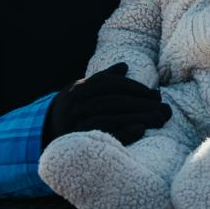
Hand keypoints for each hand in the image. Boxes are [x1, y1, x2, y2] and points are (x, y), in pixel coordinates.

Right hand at [41, 62, 169, 148]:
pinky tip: (141, 130)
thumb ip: (103, 79)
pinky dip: (123, 132)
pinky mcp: (79, 142)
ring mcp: (74, 123)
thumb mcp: (83, 91)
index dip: (134, 87)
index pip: (108, 83)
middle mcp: (75, 105)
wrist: (47, 134)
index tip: (155, 94)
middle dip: (141, 102)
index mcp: (78, 89)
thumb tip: (124, 66)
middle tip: (162, 107)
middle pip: (112, 100)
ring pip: (109, 117)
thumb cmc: (73, 110)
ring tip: (158, 119)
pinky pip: (103, 136)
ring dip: (137, 117)